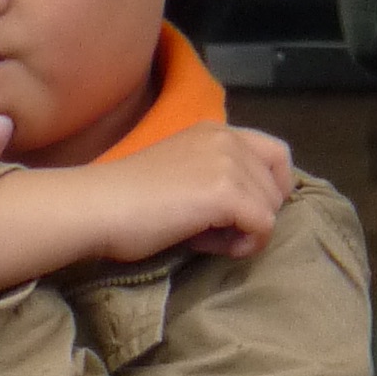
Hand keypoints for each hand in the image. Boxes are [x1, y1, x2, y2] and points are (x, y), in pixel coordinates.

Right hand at [0, 110, 294, 302]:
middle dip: (255, 214)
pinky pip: (263, 226)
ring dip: (244, 232)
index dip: (269, 190)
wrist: (97, 207)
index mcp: (215, 130)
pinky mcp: (226, 192)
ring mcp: (228, 162)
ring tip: (203, 237)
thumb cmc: (124, 202)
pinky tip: (206, 245)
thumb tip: (243, 211)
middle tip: (214, 230)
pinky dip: (242, 245)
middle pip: (279, 185)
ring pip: (271, 209)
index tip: (239, 215)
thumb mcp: (178, 175)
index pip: (275, 155)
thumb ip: (212, 178)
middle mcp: (227, 138)